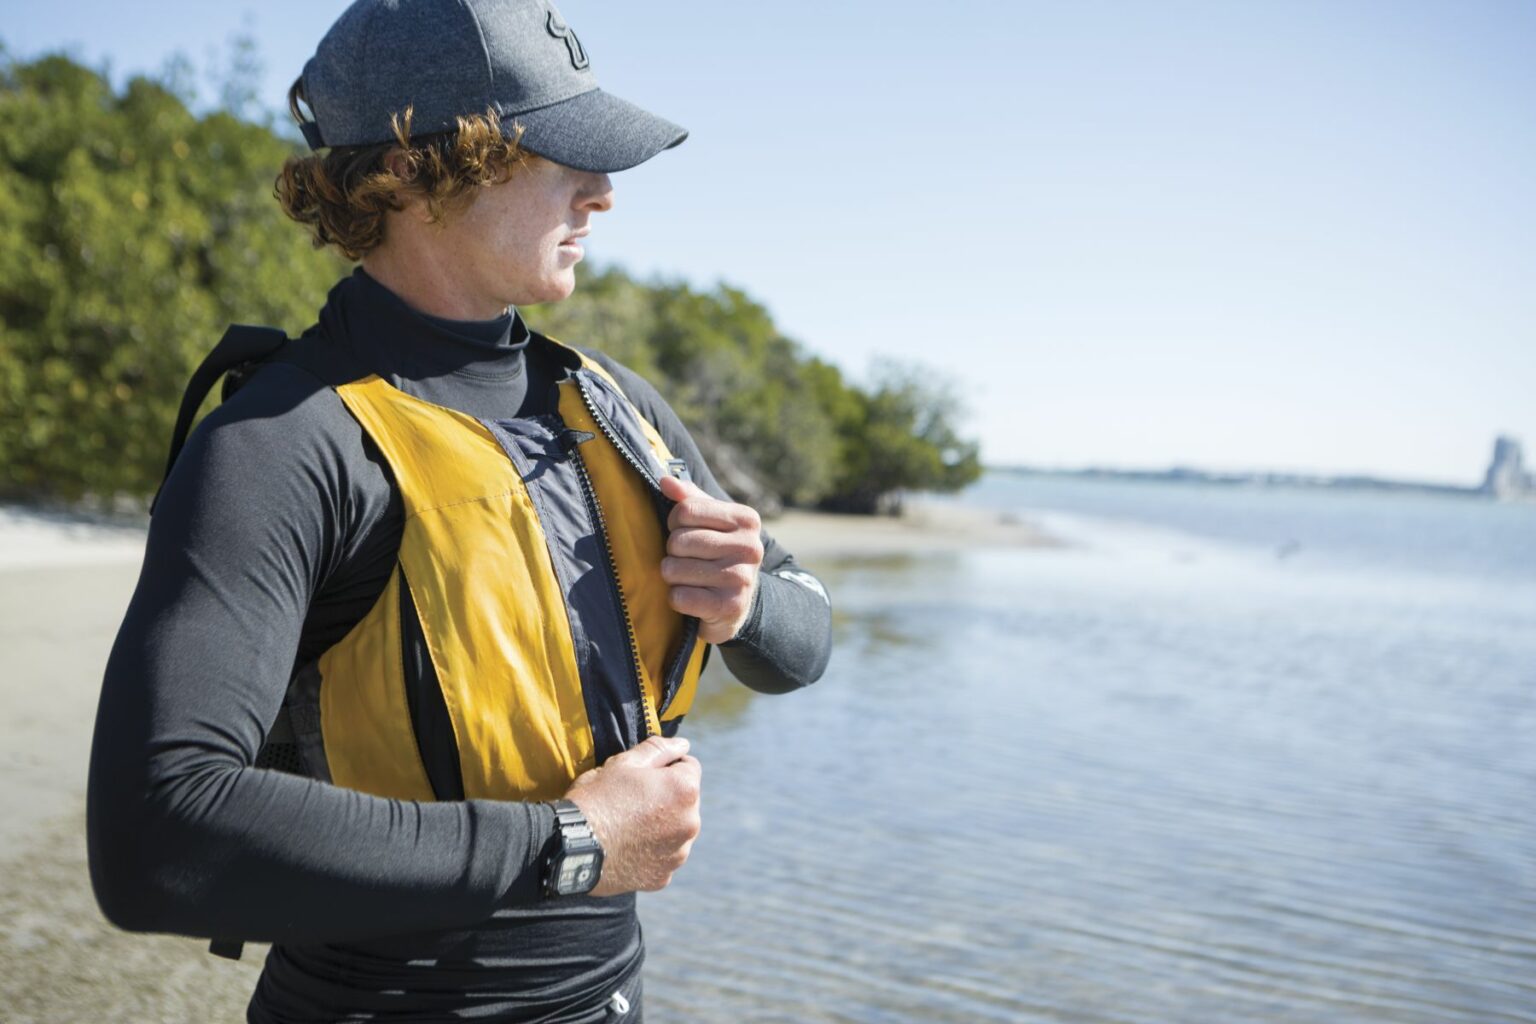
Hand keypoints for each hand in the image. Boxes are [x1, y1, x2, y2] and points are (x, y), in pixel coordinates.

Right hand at [564, 736, 701, 895]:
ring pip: (676, 830)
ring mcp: (678, 853)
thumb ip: (658, 750)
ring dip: (662, 825)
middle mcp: (690, 823)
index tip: (642, 777)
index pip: (689, 768)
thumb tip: (683, 745)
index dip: (665, 768)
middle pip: (686, 801)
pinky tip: (626, 847)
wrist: (570, 846)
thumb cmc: (596, 798)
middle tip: (631, 801)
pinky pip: (664, 856)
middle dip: (666, 797)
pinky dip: (652, 852)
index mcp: (685, 790)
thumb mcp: (623, 763)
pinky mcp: (663, 876)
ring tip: (627, 826)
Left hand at [657, 475, 763, 643]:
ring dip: (672, 576)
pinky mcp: (731, 606)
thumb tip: (665, 480)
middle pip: (679, 541)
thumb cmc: (717, 554)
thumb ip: (689, 499)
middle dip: (672, 552)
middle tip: (684, 559)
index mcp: (746, 519)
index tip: (682, 532)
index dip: (674, 523)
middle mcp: (750, 547)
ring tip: (687, 578)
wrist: (738, 604)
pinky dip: (676, 598)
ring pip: (675, 569)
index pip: (686, 510)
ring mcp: (742, 578)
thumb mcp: (710, 523)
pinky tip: (691, 597)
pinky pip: (680, 597)